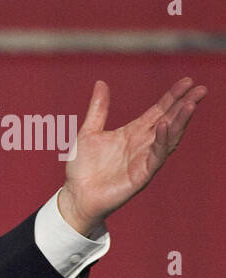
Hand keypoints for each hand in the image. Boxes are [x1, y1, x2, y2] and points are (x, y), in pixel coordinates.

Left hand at [58, 77, 206, 237]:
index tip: (186, 81)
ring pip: (168, 138)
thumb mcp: (88, 132)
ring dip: (180, 122)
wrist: (76, 196)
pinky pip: (155, 156)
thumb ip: (98, 109)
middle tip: (201, 89)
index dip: (173, 97)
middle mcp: (143, 144)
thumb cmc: (82, 167)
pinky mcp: (142, 175)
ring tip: (190, 105)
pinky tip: (163, 126)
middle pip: (170, 121)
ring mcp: (144, 159)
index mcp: (133, 132)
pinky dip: (161, 141)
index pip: (158, 111)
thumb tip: (101, 82)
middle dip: (185, 106)